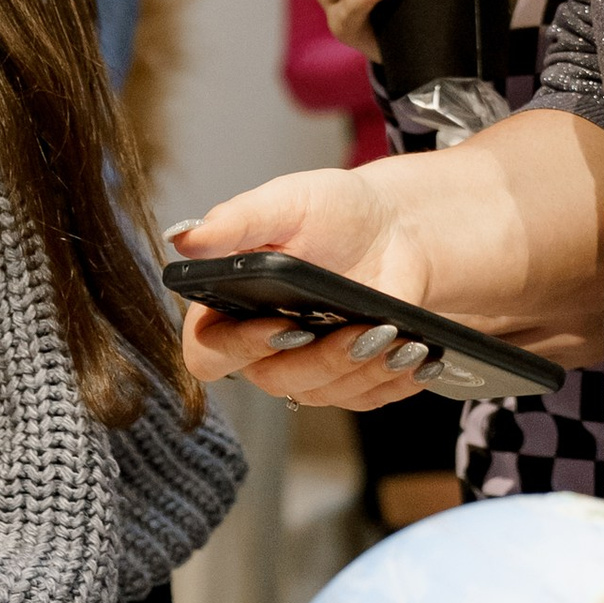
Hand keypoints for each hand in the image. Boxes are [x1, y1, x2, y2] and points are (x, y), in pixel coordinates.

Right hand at [171, 172, 439, 411]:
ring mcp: (306, 369)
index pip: (207, 352)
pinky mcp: (349, 382)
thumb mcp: (287, 203)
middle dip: (322, 359)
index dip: (240, 348)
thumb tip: (185, 239)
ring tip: (400, 336)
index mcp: (229, 306)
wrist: (399, 229)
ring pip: (323, 393)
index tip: (283, 326)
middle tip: (363, 331)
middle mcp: (261, 346)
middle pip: (274, 380)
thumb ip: (236, 221)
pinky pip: (365, 399)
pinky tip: (418, 355)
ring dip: (364, 367)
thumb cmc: (335, 213)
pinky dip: (394, 379)